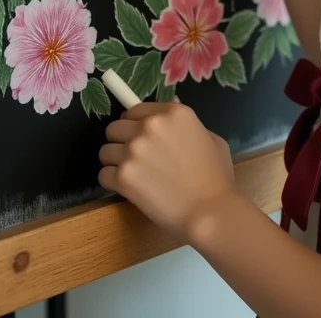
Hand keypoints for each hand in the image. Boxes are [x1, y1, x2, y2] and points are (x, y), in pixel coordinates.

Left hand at [98, 102, 237, 242]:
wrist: (210, 210)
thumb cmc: (216, 176)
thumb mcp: (210, 138)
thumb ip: (186, 125)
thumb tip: (168, 116)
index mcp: (173, 113)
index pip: (134, 110)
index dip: (134, 124)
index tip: (138, 136)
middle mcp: (150, 126)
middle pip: (115, 127)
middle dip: (121, 141)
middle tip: (135, 158)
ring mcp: (134, 150)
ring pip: (105, 151)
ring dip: (115, 162)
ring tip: (132, 175)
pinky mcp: (124, 176)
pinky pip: (103, 174)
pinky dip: (112, 182)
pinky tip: (127, 189)